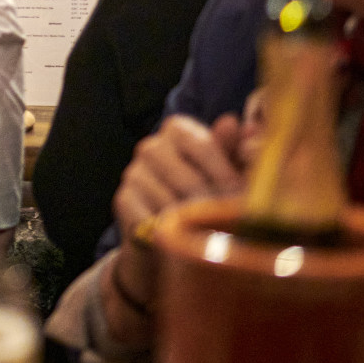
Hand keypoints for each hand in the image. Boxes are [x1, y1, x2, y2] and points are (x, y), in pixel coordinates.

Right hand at [112, 114, 246, 243]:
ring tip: (210, 233)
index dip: (225, 175)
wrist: (173, 231)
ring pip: (170, 203)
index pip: (204, 146)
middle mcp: (151, 146)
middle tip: (230, 223)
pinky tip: (181, 238)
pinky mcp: (123, 200)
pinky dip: (168, 232)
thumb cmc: (208, 193)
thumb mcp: (228, 171)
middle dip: (212, 205)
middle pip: (187, 178)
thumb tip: (239, 124)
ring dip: (192, 223)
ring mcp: (134, 173)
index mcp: (178, 130)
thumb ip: (235, 150)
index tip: (240, 197)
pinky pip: (150, 220)